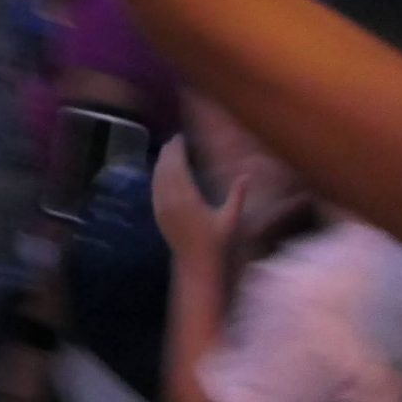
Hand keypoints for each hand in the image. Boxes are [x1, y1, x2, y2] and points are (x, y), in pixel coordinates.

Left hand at [152, 136, 242, 269]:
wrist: (196, 263)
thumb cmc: (217, 242)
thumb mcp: (230, 219)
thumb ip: (237, 196)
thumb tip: (247, 175)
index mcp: (187, 198)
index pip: (178, 166)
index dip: (177, 150)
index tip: (181, 138)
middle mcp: (170, 200)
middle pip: (165, 168)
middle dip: (169, 152)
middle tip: (175, 139)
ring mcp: (161, 206)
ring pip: (157, 177)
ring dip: (162, 161)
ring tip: (169, 150)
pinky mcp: (157, 212)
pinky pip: (154, 188)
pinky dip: (157, 175)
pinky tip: (161, 170)